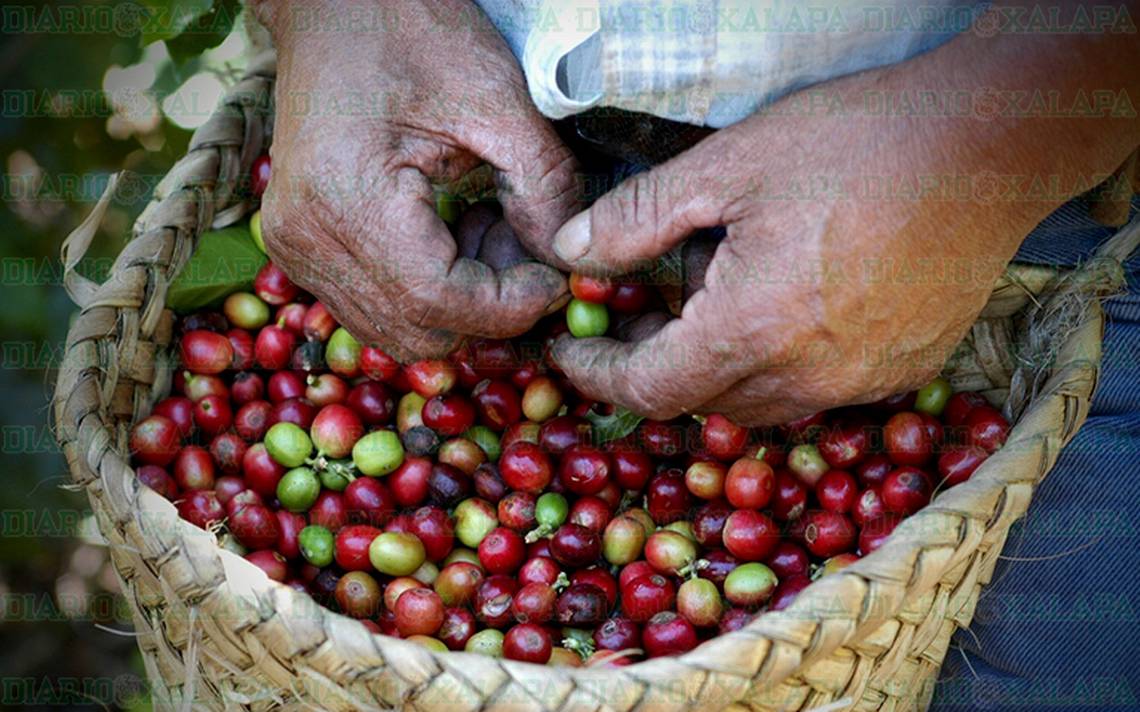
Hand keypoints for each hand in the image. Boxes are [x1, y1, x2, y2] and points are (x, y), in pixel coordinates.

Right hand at [254, 0, 577, 358]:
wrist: (333, 6)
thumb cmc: (410, 31)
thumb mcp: (497, 98)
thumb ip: (543, 186)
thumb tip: (565, 261)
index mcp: (346, 199)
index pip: (437, 303)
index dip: (509, 307)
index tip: (556, 279)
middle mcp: (306, 240)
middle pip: (417, 332)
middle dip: (488, 309)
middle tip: (526, 249)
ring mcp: (295, 250)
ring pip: (398, 330)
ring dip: (460, 304)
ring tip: (490, 232)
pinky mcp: (301, 249)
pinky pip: (376, 305)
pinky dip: (428, 291)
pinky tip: (454, 233)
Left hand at [549, 10, 1139, 423]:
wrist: (990, 143)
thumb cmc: (856, 145)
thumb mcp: (727, 166)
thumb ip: (637, 219)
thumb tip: (571, 253)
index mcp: (751, 333)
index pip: (648, 390)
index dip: (596, 377)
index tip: (569, 355)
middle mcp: (807, 379)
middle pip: (700, 402)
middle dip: (654, 367)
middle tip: (637, 314)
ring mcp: (862, 384)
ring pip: (758, 402)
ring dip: (716, 369)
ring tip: (712, 301)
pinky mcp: (904, 373)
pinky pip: (816, 391)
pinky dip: (778, 365)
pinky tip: (784, 307)